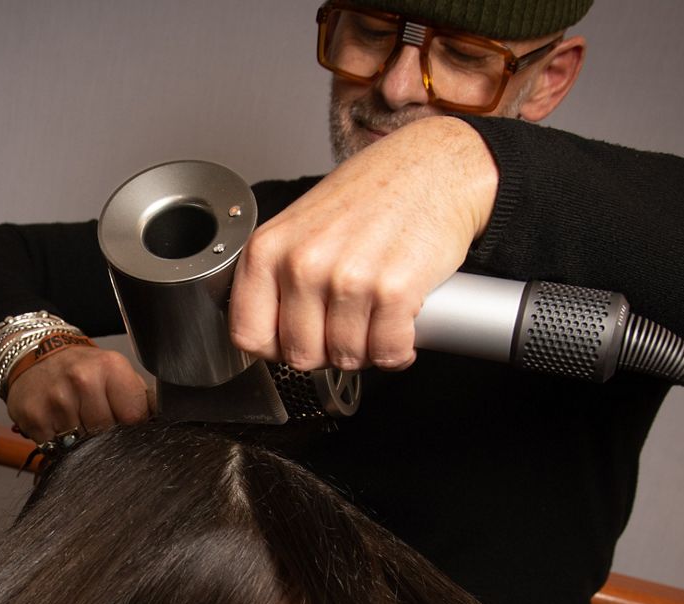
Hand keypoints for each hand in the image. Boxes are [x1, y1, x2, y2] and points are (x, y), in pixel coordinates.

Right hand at [5, 345, 149, 442]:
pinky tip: (58, 425)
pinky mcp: (34, 416)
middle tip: (95, 421)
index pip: (133, 418)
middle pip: (107, 435)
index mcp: (110, 368)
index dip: (131, 429)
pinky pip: (55, 449)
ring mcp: (56, 399)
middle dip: (105, 437)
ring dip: (80, 443)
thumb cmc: (83, 368)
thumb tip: (165, 423)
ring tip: (76, 421)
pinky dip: (58, 445)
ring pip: (81, 446)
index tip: (123, 424)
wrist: (37, 355)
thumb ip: (142, 399)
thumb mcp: (117, 373)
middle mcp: (82, 380)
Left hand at [228, 115, 496, 371]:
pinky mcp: (393, 290)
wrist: (435, 166)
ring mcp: (347, 278)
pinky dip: (398, 352)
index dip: (276, 347)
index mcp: (267, 249)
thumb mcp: (301, 226)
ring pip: (345, 358)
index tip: (297, 339)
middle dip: (326, 352)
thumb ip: (278, 276)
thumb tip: (272, 334)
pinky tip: (401, 330)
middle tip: (346, 328)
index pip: (248, 335)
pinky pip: (387, 353)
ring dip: (365, 350)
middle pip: (299, 355)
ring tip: (375, 320)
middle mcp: (302, 264)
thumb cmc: (371, 194)